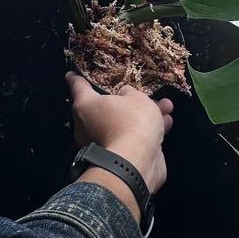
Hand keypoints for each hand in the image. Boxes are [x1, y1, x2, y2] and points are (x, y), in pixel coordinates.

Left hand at [67, 72, 173, 221]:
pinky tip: (167, 122)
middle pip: (106, 107)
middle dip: (128, 101)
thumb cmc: (130, 121)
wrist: (135, 162)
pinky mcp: (120, 157)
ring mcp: (104, 143)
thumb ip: (130, 94)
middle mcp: (89, 125)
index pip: (78, 87)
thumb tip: (124, 95)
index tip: (71, 74)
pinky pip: (133, 138)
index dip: (76, 79)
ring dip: (145, 115)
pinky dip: (148, 130)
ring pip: (125, 123)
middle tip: (142, 94)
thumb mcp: (135, 97)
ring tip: (165, 106)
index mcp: (85, 106)